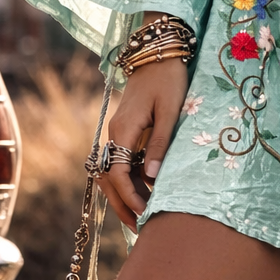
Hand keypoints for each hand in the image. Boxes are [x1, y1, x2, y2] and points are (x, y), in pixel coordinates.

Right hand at [97, 59, 188, 228]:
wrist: (158, 51)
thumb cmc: (169, 78)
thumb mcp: (170, 111)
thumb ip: (160, 144)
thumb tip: (151, 178)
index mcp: (123, 129)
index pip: (116, 173)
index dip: (128, 197)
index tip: (143, 214)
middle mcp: (115, 132)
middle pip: (109, 178)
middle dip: (122, 204)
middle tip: (139, 228)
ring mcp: (119, 131)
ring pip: (114, 172)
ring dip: (124, 194)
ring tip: (142, 217)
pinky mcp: (127, 129)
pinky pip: (122, 161)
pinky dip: (129, 180)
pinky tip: (144, 194)